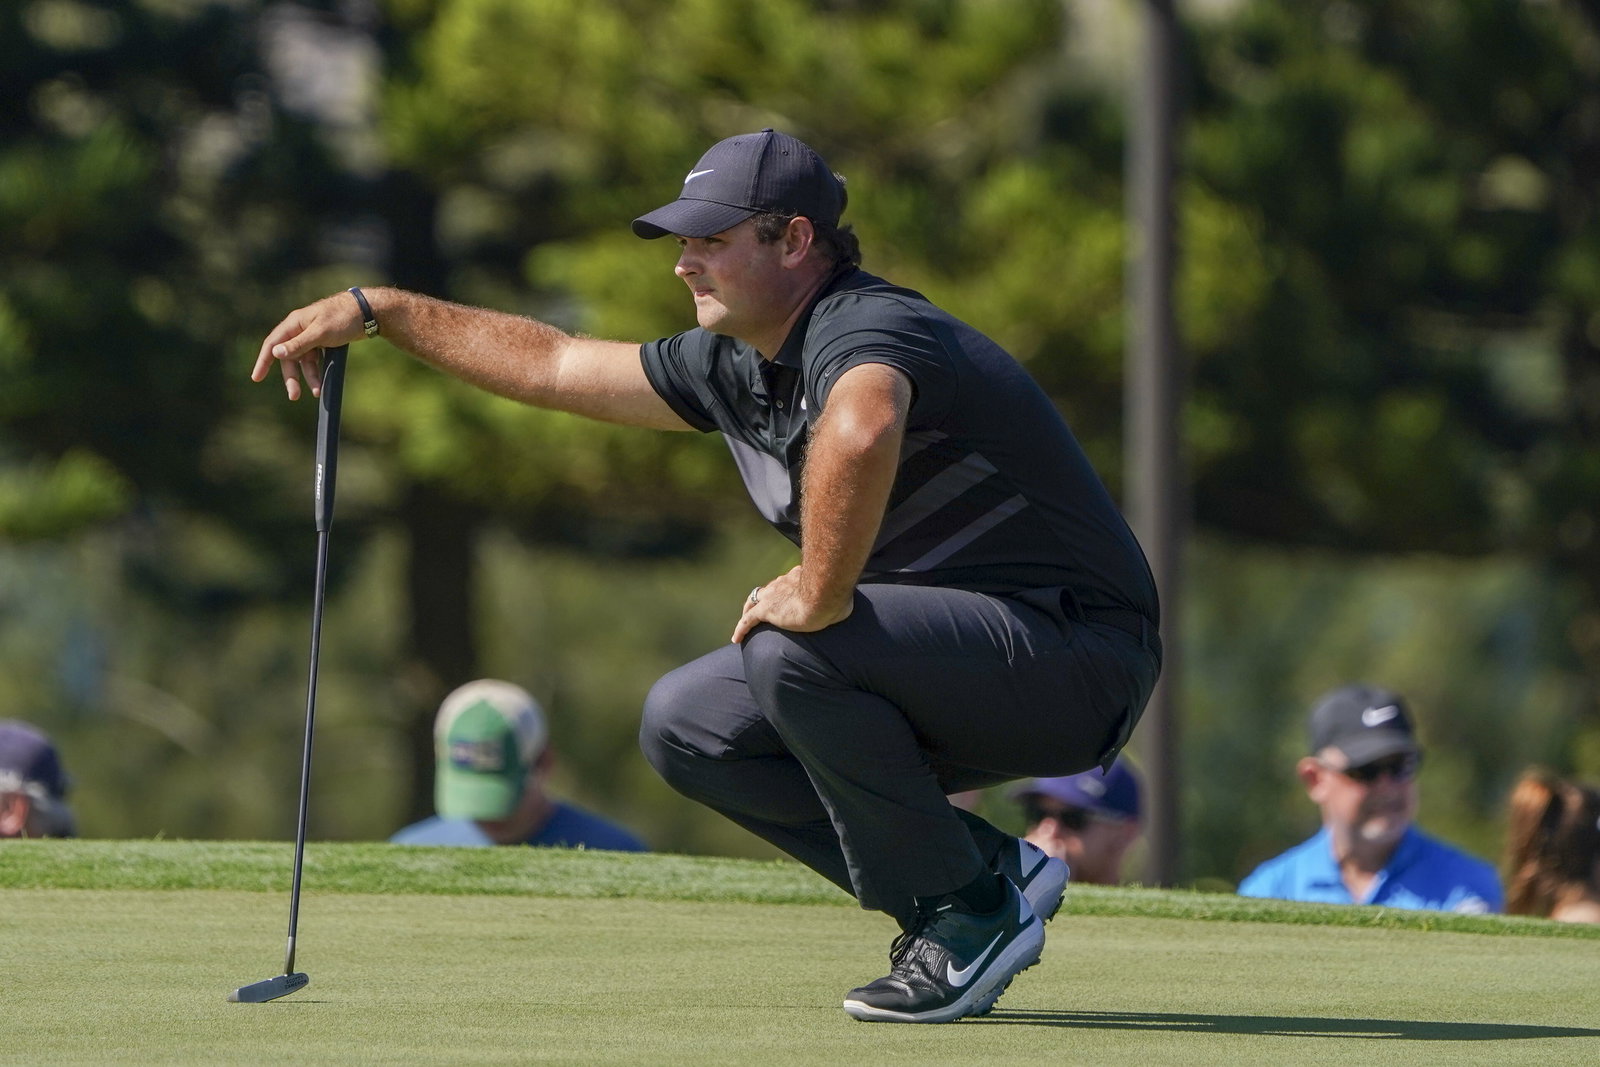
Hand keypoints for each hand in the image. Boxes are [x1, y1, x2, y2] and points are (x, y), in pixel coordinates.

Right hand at [252, 291, 365, 399]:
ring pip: (304, 361)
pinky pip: (316, 360)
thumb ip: (298, 344)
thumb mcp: (320, 333)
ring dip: (309, 377)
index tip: (256, 378)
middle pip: (289, 357)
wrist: (367, 312)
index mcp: (294, 324)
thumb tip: (275, 353)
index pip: (272, 343)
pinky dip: (318, 371)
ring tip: (317, 392)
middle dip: (291, 377)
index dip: (263, 361)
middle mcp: (300, 330)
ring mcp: (312, 337)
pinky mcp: (324, 342)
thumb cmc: (342, 318)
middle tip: (294, 396)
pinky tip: (321, 383)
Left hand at [731, 565, 853, 642]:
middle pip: (768, 590)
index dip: (782, 590)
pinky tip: (736, 639)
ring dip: (749, 611)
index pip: (786, 583)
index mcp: (799, 577)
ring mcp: (773, 595)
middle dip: (762, 598)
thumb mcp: (840, 596)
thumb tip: (847, 606)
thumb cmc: (836, 595)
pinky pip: (748, 620)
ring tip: (745, 623)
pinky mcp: (766, 610)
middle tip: (758, 608)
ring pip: (754, 602)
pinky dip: (741, 628)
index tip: (784, 597)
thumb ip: (839, 600)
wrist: (824, 594)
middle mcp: (783, 583)